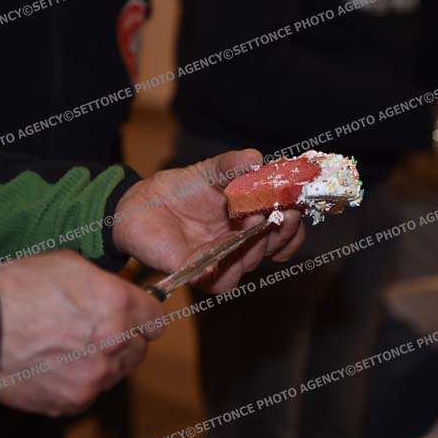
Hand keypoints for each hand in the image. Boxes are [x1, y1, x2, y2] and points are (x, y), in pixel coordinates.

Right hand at [0, 250, 162, 416]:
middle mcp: (113, 343)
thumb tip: (117, 290)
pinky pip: (90, 393)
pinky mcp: (73, 400)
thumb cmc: (17, 288)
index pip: (157, 318)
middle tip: (99, 331)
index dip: (144, 315)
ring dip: (104, 361)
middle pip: (140, 348)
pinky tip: (56, 365)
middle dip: (126, 339)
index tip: (135, 316)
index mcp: (118, 305)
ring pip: (117, 372)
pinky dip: (79, 382)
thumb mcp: (69, 264)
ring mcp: (94, 376)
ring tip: (71, 347)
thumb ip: (104, 282)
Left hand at [112, 149, 305, 293]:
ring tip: (253, 222)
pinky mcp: (197, 272)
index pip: (284, 228)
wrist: (141, 203)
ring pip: (250, 265)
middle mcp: (241, 244)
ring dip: (256, 246)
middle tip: (282, 213)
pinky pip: (218, 279)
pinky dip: (223, 268)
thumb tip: (256, 158)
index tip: (295, 205)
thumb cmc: (181, 188)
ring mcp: (220, 260)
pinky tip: (222, 254)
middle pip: (275, 248)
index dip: (294, 221)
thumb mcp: (210, 170)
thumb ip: (232, 165)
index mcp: (251, 221)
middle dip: (283, 231)